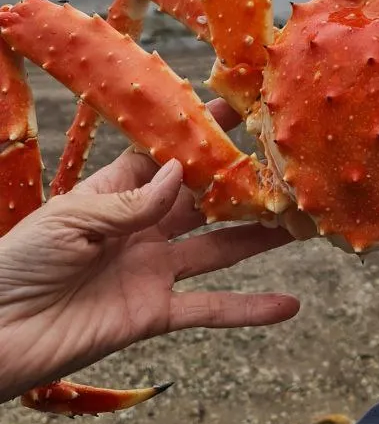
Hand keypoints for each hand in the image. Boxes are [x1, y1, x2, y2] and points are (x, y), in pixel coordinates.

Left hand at [0, 102, 298, 403]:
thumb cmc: (18, 265)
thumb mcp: (70, 219)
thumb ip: (130, 202)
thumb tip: (178, 171)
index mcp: (115, 195)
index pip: (168, 156)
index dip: (201, 134)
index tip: (242, 109)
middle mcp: (142, 228)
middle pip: (204, 199)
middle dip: (243, 182)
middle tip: (288, 166)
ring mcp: (152, 271)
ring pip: (220, 248)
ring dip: (261, 237)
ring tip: (304, 223)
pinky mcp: (154, 314)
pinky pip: (210, 308)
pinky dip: (250, 309)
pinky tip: (290, 304)